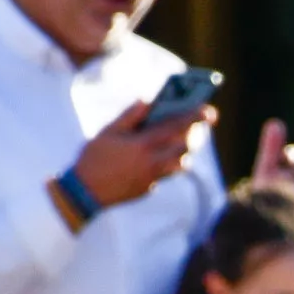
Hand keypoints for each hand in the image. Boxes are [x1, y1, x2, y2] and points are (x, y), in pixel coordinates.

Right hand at [72, 98, 202, 209]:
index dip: (194, 118)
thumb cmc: (94, 158)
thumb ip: (130, 116)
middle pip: (185, 148)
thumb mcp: (108, 132)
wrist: (84, 193)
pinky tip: (161, 155)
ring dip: (184, 151)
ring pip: (180, 164)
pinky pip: (166, 174)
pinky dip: (169, 163)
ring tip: (184, 138)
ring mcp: (152, 178)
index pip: (176, 128)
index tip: (209, 110)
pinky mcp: (148, 189)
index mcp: (143, 145)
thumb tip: (147, 100)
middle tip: (199, 124)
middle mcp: (152, 163)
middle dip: (195, 135)